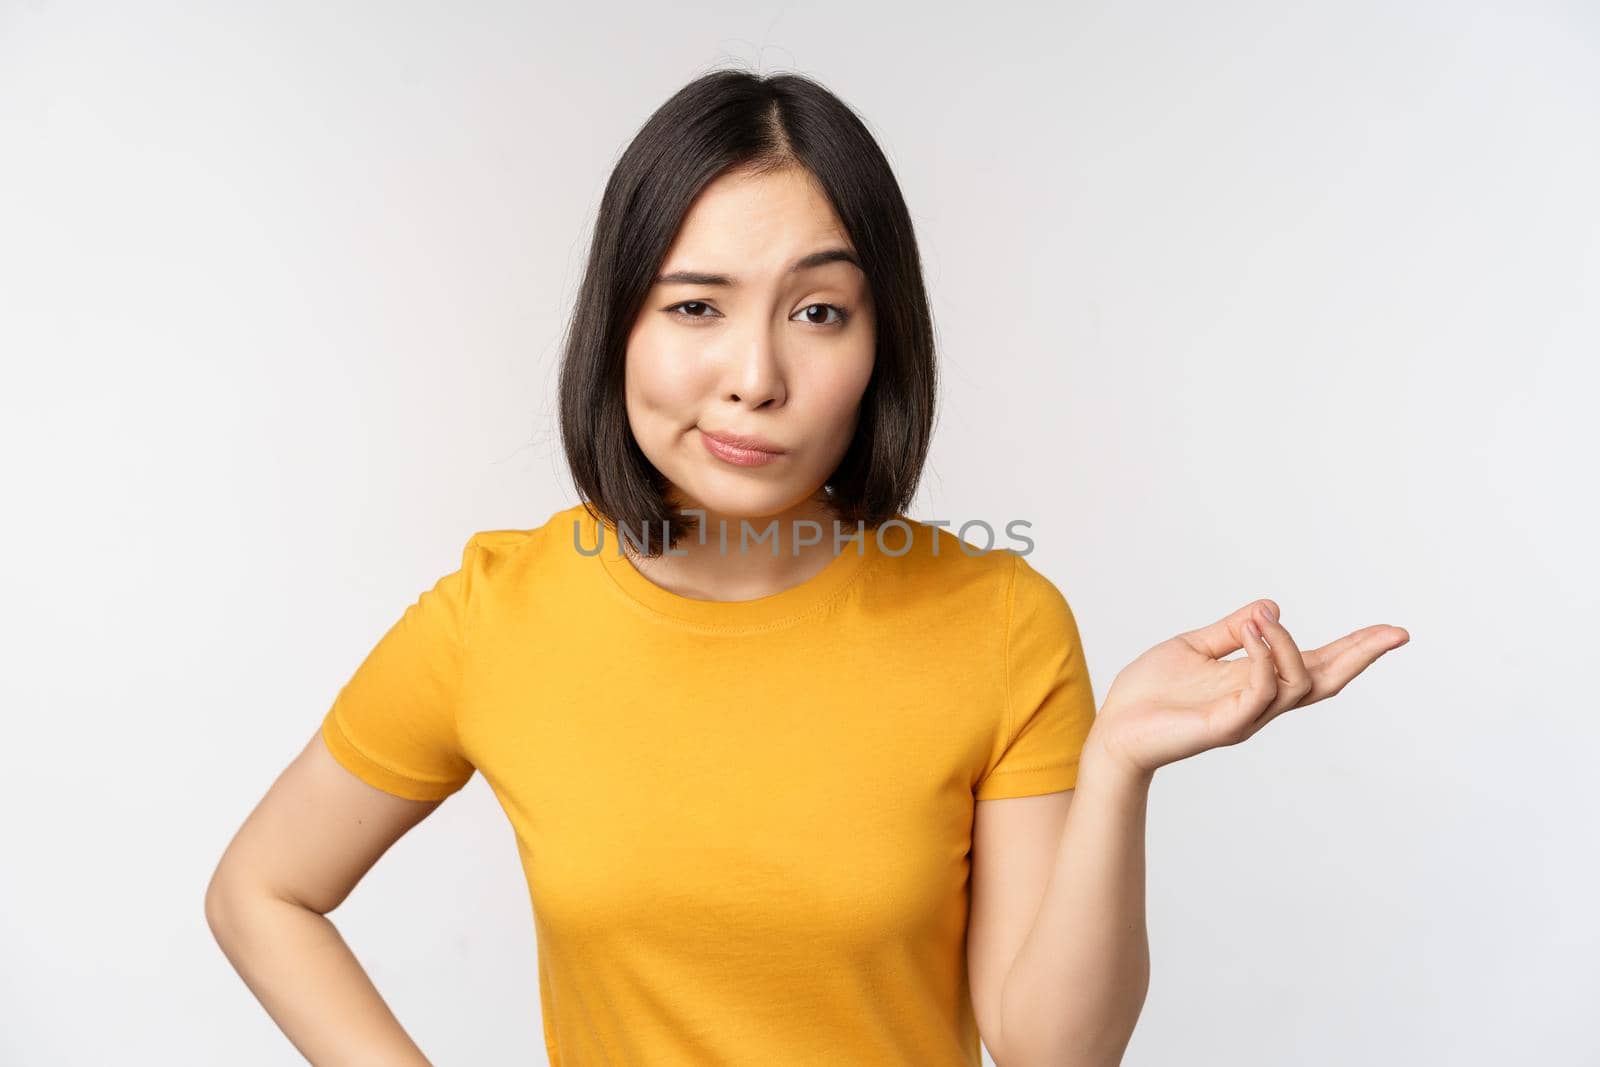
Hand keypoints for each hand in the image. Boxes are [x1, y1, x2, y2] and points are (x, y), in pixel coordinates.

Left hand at [1086, 599, 1409, 777]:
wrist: (1114, 729)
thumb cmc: (1150, 694)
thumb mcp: (1194, 648)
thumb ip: (1230, 631)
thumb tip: (1269, 606)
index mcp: (1256, 682)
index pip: (1316, 665)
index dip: (1353, 649)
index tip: (1392, 633)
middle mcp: (1260, 702)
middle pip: (1325, 682)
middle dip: (1360, 656)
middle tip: (1392, 635)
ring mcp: (1245, 716)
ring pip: (1296, 684)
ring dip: (1288, 644)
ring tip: (1262, 620)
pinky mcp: (1223, 725)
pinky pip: (1259, 694)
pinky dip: (1264, 660)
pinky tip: (1253, 632)